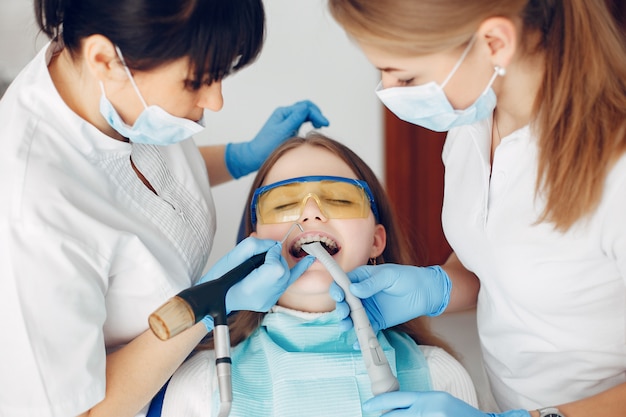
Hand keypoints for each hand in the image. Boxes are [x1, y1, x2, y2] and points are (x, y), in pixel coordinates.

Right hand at [198, 237, 313, 330]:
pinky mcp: (269, 301)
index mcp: (252, 290)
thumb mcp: (232, 257)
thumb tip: (272, 244)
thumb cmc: (218, 278)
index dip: (273, 254)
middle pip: (283, 271)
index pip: (276, 267)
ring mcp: (267, 302)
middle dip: (277, 257)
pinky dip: (296, 270)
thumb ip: (255, 247)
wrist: (213, 298)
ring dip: (281, 263)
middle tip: (265, 252)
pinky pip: (286, 283)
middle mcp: (263, 299)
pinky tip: (309, 260)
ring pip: (286, 277)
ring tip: (275, 255)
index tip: (267, 248)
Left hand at [225, 100, 329, 177]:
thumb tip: (307, 108)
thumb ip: (295, 119)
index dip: (316, 114)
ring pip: (304, 113)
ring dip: (314, 116)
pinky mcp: (288, 128)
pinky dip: (310, 121)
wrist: (255, 156)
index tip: (325, 124)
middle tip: (324, 124)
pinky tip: (314, 127)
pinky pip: (302, 120)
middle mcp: (285, 114)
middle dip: (317, 113)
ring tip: (321, 125)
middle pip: (305, 107)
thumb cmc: (266, 146)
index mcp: (283, 113)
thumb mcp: (283, 131)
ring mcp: (287, 121)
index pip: (305, 108)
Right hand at [330, 264, 450, 331]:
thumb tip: (354, 290)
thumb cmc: (407, 277)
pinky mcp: (377, 321)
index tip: (339, 296)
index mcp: (362, 279)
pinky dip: (360, 337)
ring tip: (347, 326)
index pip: (343, 283)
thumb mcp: (389, 276)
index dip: (337, 289)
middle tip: (344, 313)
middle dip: (341, 308)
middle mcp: (361, 294)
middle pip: (344, 302)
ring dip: (346, 322)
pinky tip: (357, 342)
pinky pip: (366, 330)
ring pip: (352, 317)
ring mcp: (368, 309)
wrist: (426, 292)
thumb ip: (371, 283)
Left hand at [363, 391, 529, 416]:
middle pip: (394, 415)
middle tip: (376, 416)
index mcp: (429, 399)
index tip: (367, 406)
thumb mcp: (439, 402)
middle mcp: (428, 410)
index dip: (378, 402)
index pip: (396, 398)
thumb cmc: (460, 415)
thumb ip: (418, 405)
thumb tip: (396, 409)